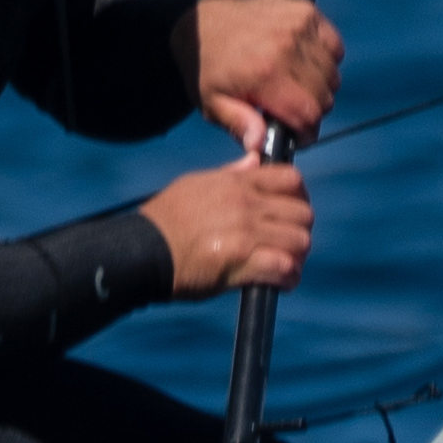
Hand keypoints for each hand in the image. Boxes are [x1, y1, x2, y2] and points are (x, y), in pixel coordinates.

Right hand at [144, 155, 314, 298]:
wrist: (140, 251)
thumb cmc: (164, 221)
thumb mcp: (195, 184)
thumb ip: (230, 174)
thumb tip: (255, 160)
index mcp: (236, 184)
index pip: (291, 180)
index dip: (299, 197)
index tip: (292, 213)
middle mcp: (245, 205)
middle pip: (302, 214)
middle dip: (300, 232)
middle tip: (289, 245)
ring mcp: (244, 233)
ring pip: (299, 241)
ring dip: (297, 257)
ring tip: (285, 266)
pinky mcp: (240, 262)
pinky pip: (284, 267)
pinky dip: (288, 278)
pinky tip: (281, 282)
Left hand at [193, 0, 343, 151]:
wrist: (199, 22)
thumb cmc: (206, 68)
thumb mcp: (212, 103)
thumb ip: (238, 124)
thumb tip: (259, 145)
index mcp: (263, 73)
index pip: (309, 114)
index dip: (305, 133)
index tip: (293, 134)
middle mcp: (286, 46)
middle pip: (325, 96)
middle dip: (310, 111)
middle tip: (288, 109)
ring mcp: (298, 25)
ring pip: (332, 73)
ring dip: (319, 86)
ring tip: (293, 86)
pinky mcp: (305, 11)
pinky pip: (334, 47)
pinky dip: (326, 59)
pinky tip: (303, 64)